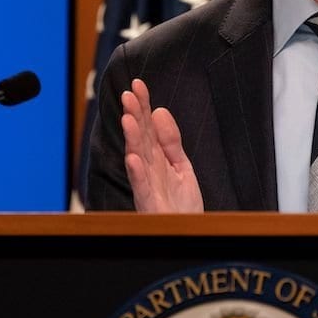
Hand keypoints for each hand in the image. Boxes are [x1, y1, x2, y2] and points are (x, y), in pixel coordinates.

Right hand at [120, 78, 203, 212]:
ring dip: (132, 139)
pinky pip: (141, 187)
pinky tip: (133, 157)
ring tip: (128, 118)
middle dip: (135, 116)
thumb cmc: (182, 204)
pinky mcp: (149, 203)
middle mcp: (148, 169)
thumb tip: (160, 110)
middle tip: (128, 94)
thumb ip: (171, 140)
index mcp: (156, 158)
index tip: (138, 84)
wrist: (189, 233)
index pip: (148, 126)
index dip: (143, 105)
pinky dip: (136, 173)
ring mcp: (147, 185)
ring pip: (137, 158)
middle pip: (140, 138)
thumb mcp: (182, 166)